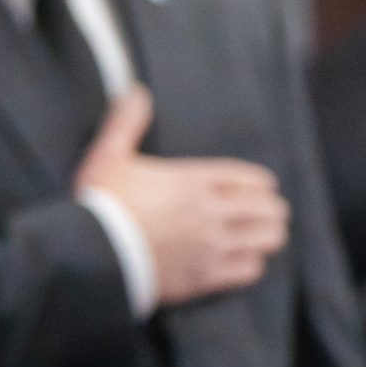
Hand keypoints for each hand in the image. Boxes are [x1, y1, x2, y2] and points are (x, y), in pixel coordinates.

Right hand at [73, 87, 288, 305]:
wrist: (93, 254)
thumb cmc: (101, 202)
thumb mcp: (109, 155)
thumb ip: (126, 122)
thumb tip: (135, 90)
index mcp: (192, 181)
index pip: (246, 178)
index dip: (260, 182)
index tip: (266, 185)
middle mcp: (210, 213)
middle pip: (265, 209)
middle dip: (272, 208)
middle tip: (272, 210)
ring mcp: (211, 246)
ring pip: (265, 239)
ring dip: (269, 234)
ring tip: (267, 234)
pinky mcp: (205, 276)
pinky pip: (249, 270)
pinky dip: (253, 263)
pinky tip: (247, 260)